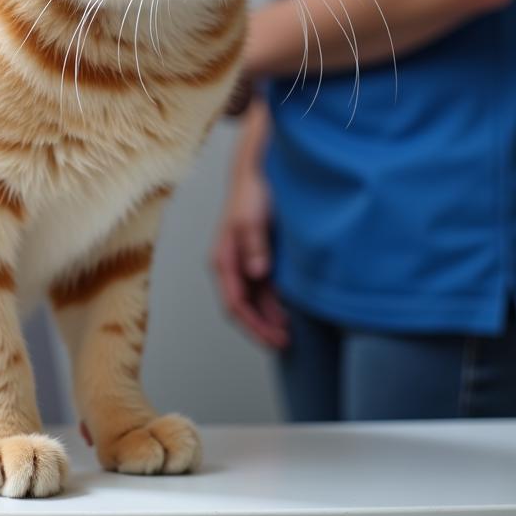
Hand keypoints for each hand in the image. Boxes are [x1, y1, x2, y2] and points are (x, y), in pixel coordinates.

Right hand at [211, 102, 288, 348]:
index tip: (275, 339)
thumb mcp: (252, 218)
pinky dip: (274, 305)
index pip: (235, 303)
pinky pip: (262, 290)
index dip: (254, 326)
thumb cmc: (252, 193)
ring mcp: (244, 263)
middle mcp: (231, 265)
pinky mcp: (257, 257)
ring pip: (253, 301)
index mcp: (223, 259)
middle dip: (261, 328)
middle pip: (242, 307)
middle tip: (286, 344)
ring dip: (269, 319)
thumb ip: (254, 246)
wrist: (258, 171)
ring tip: (291, 334)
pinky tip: (291, 313)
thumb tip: (257, 273)